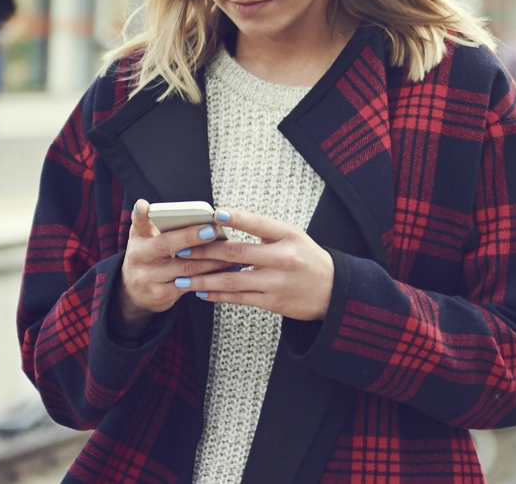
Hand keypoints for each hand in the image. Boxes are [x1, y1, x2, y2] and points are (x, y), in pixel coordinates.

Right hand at [117, 200, 234, 328]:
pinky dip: (211, 277)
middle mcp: (140, 258)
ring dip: (211, 259)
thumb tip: (164, 208)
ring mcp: (150, 278)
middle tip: (211, 230)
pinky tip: (226, 270)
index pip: (137, 224)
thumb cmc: (147, 258)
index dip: (140, 214)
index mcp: (137, 240)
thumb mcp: (143, 240)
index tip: (144, 206)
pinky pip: (191, 284)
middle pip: (166, 245)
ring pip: (185, 267)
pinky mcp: (163, 294)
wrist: (135, 293)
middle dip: (190, 237)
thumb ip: (152, 223)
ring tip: (231, 250)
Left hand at [183, 209, 335, 320]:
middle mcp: (283, 258)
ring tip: (183, 276)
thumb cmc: (309, 259)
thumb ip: (264, 230)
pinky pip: (239, 298)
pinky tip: (202, 291)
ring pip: (232, 280)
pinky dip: (218, 295)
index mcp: (288, 236)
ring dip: (204, 278)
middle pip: (236, 253)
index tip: (213, 214)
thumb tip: (227, 222)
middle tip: (182, 248)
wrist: (333, 291)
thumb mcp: (294, 236)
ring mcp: (277, 282)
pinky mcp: (273, 302)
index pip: (258, 223)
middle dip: (205, 251)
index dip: (235, 218)